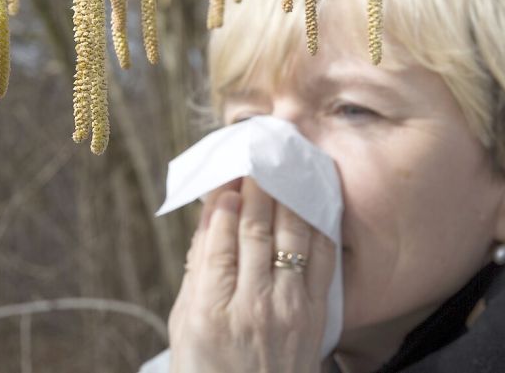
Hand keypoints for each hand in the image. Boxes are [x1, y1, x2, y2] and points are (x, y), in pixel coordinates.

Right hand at [167, 176, 336, 372]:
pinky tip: (312, 202)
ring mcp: (287, 309)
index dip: (222, 201)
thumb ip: (196, 271)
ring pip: (290, 236)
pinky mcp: (314, 313)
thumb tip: (207, 219)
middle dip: (256, 187)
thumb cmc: (207, 369)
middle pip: (254, 230)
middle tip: (258, 154)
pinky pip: (319, 258)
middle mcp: (250, 305)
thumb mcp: (184, 324)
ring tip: (285, 166)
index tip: (226, 174)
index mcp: (209, 309)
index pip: (217, 238)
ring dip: (288, 196)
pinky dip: (315, 225)